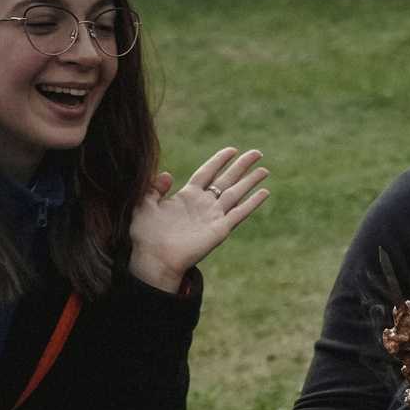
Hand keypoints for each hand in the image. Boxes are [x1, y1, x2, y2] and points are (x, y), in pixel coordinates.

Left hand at [128, 147, 270, 291]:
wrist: (155, 259)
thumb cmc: (146, 235)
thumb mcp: (144, 205)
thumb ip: (154, 188)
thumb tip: (168, 174)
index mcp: (187, 197)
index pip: (207, 173)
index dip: (219, 161)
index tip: (231, 150)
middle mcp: (203, 205)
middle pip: (227, 180)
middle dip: (242, 166)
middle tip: (257, 153)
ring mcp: (214, 216)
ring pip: (236, 193)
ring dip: (251, 181)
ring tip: (264, 169)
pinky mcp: (220, 229)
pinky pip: (240, 213)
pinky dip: (252, 203)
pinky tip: (265, 192)